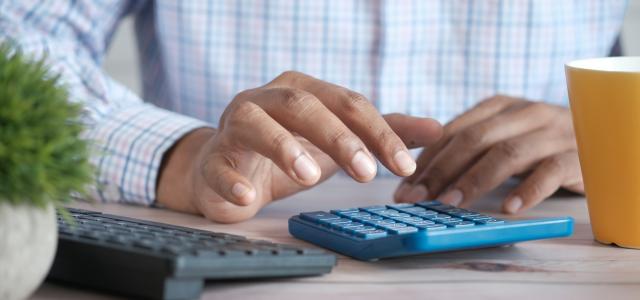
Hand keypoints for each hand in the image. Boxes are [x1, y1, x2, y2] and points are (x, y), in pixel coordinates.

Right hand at [157, 71, 442, 222]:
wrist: (227, 169)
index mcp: (303, 90)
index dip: (378, 132)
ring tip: (310, 176)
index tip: (404, 165)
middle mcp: (268, 99)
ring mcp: (235, 125)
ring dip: (284, 147)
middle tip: (366, 173)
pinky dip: (232, 181)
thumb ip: (382, 133)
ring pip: (256, 123)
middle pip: (304, 105)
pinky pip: (218, 165)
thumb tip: (437, 129)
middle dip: (338, 137)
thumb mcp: (338, 140)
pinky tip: (249, 197)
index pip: (347, 103)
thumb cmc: (287, 150)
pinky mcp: (213, 157)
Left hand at [394, 95, 583, 213]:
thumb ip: (467, 147)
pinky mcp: (577, 155)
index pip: (454, 130)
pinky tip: (508, 209)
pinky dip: (528, 190)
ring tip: (451, 204)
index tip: (405, 187)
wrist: (601, 138)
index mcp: (499, 106)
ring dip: (475, 180)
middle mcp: (525, 113)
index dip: (427, 159)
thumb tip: (417, 173)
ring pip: (507, 152)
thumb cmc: (537, 143)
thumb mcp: (502, 136)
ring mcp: (552, 132)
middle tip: (418, 198)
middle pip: (475, 139)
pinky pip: (550, 172)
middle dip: (440, 170)